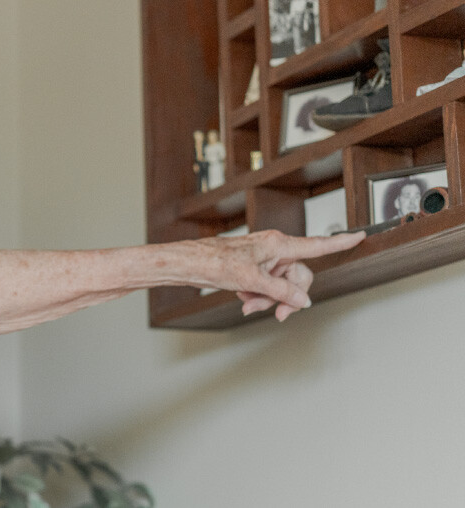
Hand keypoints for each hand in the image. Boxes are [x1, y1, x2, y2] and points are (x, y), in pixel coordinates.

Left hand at [194, 230, 364, 320]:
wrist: (190, 264)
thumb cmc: (216, 263)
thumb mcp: (252, 281)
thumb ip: (281, 292)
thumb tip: (304, 301)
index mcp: (278, 245)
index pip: (317, 245)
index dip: (341, 242)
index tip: (361, 235)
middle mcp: (274, 249)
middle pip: (299, 277)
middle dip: (287, 297)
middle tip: (277, 315)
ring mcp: (264, 259)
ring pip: (281, 286)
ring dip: (267, 299)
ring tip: (247, 304)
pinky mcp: (254, 267)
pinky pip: (267, 286)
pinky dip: (257, 295)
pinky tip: (242, 297)